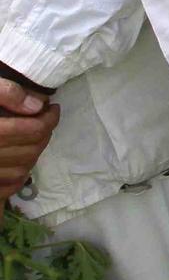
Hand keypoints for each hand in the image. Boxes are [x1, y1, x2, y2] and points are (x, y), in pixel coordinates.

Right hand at [0, 75, 59, 200]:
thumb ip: (5, 91)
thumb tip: (37, 106)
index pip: (30, 130)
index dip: (49, 119)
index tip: (52, 108)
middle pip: (29, 151)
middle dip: (44, 135)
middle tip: (47, 120)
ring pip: (22, 170)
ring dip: (35, 154)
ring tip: (35, 137)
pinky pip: (7, 188)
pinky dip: (19, 176)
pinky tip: (19, 160)